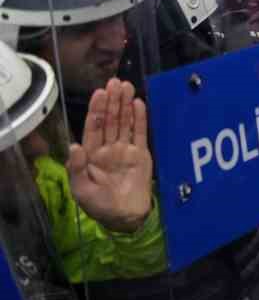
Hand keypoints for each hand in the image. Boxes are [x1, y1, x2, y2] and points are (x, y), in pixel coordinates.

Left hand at [66, 81, 151, 233]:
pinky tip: (138, 104)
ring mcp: (125, 150)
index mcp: (91, 155)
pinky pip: (140, 133)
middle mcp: (108, 148)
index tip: (99, 93)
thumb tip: (75, 145)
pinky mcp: (141, 155)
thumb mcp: (80, 189)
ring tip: (126, 86)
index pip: (94, 127)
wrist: (125, 217)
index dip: (96, 110)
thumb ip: (76, 167)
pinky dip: (139, 118)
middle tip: (115, 82)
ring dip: (124, 105)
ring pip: (124, 123)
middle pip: (110, 120)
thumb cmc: (99, 205)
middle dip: (112, 101)